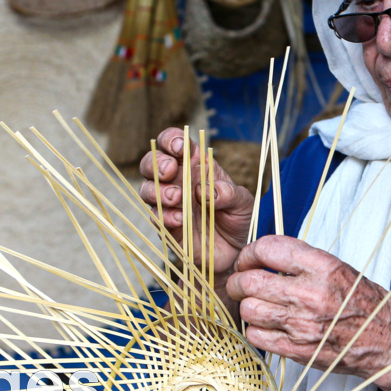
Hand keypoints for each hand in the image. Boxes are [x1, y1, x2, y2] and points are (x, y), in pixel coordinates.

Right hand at [138, 129, 255, 282]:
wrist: (235, 251)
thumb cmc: (238, 218)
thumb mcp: (243, 202)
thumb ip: (229, 193)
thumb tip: (206, 191)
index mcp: (195, 164)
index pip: (174, 142)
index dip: (171, 139)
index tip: (179, 147)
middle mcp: (177, 180)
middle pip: (152, 162)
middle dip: (156, 162)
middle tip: (170, 170)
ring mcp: (169, 203)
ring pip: (147, 188)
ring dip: (157, 190)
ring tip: (177, 198)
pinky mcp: (166, 225)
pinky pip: (156, 216)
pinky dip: (165, 216)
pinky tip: (181, 220)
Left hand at [226, 235, 390, 378]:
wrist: (387, 341)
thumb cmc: (365, 303)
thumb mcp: (339, 269)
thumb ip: (303, 261)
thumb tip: (266, 256)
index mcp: (323, 267)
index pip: (268, 248)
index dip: (250, 252)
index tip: (248, 259)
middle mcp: (310, 294)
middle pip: (250, 281)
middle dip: (238, 280)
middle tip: (240, 283)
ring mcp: (302, 324)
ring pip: (248, 309)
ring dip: (246, 305)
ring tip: (255, 304)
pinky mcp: (297, 349)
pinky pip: (256, 336)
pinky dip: (254, 330)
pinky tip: (265, 325)